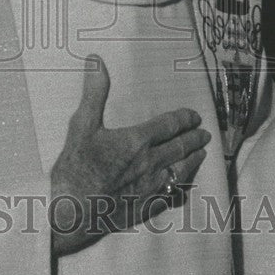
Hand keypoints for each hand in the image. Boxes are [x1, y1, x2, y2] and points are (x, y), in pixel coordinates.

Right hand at [50, 54, 210, 255]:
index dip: (184, 118)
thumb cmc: (74, 169)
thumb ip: (94, 92)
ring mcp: (150, 188)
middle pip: (180, 147)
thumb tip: (96, 61)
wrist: (70, 213)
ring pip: (182, 171)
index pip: (170, 125)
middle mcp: (150, 163)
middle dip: (195, 138)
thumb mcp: (81, 124)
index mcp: (137, 141)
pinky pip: (172, 195)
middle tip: (204, 134)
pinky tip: (184, 185)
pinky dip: (182, 186)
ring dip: (193, 160)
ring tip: (201, 154)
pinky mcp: (146, 208)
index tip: (194, 116)